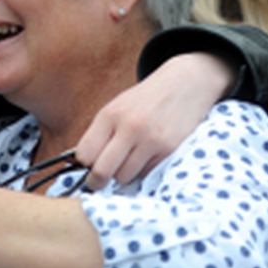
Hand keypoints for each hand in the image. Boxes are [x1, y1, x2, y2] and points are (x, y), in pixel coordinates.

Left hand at [75, 51, 232, 187]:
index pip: (85, 154)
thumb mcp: (116, 107)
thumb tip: (83, 163)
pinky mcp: (168, 150)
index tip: (86, 168)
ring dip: (122, 175)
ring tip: (126, 162)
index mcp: (109, 115)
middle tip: (97, 182)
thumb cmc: (146, 99)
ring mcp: (150, 140)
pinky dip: (141, 171)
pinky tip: (145, 157)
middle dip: (97, 181)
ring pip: (124, 177)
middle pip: (102, 171)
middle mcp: (128, 128)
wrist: (185, 85)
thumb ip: (100, 133)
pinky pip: (145, 174)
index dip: (83, 165)